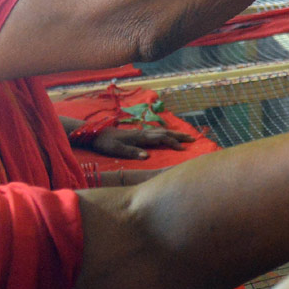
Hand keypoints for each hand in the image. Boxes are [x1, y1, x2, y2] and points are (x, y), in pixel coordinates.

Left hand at [81, 126, 196, 159]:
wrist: (95, 134)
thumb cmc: (105, 143)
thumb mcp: (116, 150)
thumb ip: (132, 152)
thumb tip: (147, 156)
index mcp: (140, 137)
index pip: (161, 138)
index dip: (172, 143)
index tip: (183, 149)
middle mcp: (143, 133)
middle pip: (165, 132)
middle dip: (179, 135)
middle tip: (193, 139)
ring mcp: (141, 132)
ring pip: (161, 131)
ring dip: (174, 133)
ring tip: (185, 136)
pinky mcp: (137, 134)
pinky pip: (156, 132)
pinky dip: (166, 133)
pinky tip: (167, 135)